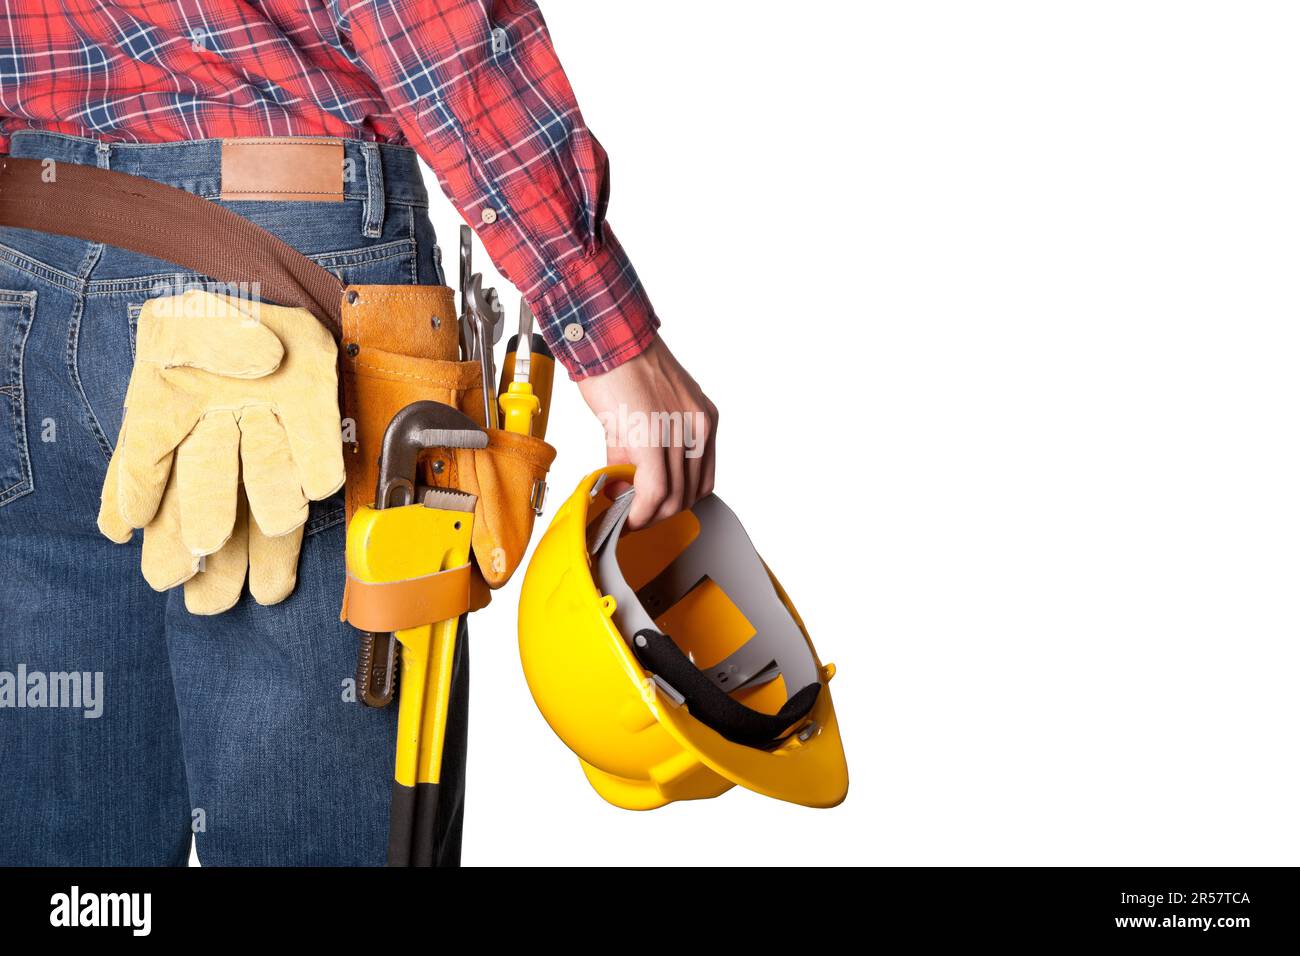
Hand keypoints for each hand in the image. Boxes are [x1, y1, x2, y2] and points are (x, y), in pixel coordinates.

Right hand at [576, 334, 717, 528]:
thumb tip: (624, 488)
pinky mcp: (654, 437)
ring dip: (648, 516)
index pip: (701, 479)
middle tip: (634, 516)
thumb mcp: (645, 413)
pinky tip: (627, 516)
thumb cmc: (622, 368)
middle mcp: (699, 425)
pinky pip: (655, 490)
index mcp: (703, 419)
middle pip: (689, 493)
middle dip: (660, 513)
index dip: (676, 502)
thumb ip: (638, 454)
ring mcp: (680, 432)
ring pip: (673, 497)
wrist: (608, 341)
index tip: (653, 509)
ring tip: (625, 514)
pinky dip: (641, 512)